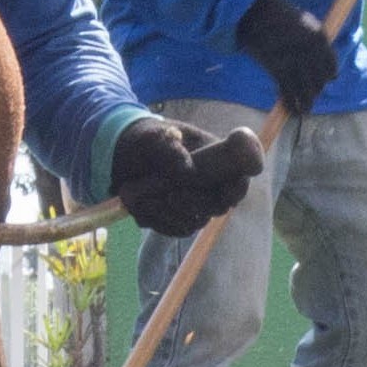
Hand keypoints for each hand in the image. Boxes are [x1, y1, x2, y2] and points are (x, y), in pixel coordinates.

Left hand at [109, 115, 264, 237]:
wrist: (124, 160)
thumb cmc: (144, 141)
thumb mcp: (149, 138)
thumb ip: (167, 147)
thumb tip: (185, 167)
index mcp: (217, 153)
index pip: (242, 170)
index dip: (239, 184)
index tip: (228, 192)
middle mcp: (215, 181)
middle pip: (220, 204)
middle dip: (194, 202)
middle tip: (171, 196)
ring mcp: (201, 202)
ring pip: (197, 220)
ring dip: (168, 212)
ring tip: (140, 197)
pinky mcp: (185, 218)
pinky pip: (179, 228)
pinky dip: (158, 220)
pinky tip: (140, 206)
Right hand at [232, 0, 341, 115]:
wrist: (256, 12)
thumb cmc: (281, 16)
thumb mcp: (307, 24)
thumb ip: (317, 43)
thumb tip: (324, 65)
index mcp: (320, 39)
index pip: (332, 68)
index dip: (329, 76)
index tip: (325, 81)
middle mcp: (310, 52)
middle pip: (320, 81)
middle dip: (315, 89)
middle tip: (311, 94)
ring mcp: (294, 62)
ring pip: (307, 92)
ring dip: (307, 103)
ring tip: (306, 109)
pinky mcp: (278, 70)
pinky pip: (288, 94)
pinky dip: (292, 106)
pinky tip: (294, 112)